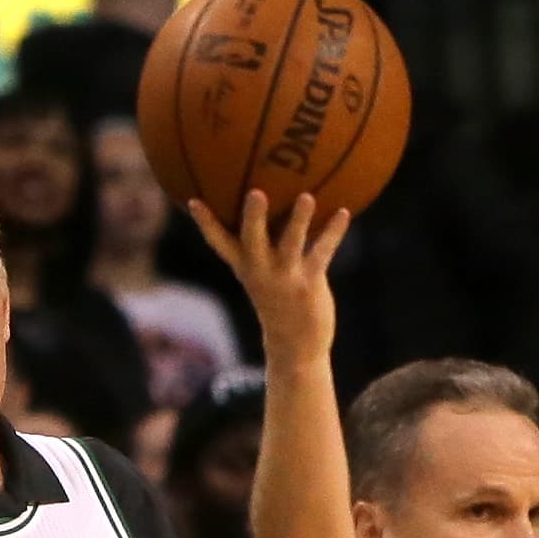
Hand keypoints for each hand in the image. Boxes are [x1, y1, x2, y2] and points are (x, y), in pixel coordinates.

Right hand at [186, 189, 350, 360]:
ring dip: (299, 220)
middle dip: (253, 217)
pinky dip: (333, 232)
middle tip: (255, 192)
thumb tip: (272, 207)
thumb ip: (264, 246)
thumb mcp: (262, 276)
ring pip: (291, 243)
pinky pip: (322, 252)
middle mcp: (260, 270)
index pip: (219, 243)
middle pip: (252, 239)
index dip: (206, 222)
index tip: (194, 200)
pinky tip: (344, 213)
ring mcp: (285, 278)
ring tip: (306, 197)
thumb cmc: (279, 302)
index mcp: (245, 267)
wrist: (294, 345)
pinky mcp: (308, 283)